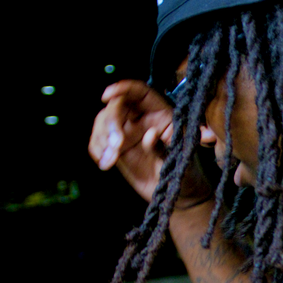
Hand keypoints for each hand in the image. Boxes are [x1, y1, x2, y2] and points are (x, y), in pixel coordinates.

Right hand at [88, 80, 212, 206]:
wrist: (179, 194)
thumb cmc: (185, 171)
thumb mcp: (179, 158)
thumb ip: (163, 146)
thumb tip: (150, 134)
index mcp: (160, 113)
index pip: (139, 92)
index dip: (123, 88)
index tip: (107, 95)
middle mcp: (141, 119)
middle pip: (117, 106)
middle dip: (111, 122)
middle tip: (116, 145)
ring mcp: (127, 133)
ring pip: (103, 122)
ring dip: (102, 139)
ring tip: (111, 159)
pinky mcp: (117, 148)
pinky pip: (99, 141)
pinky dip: (98, 150)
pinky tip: (106, 163)